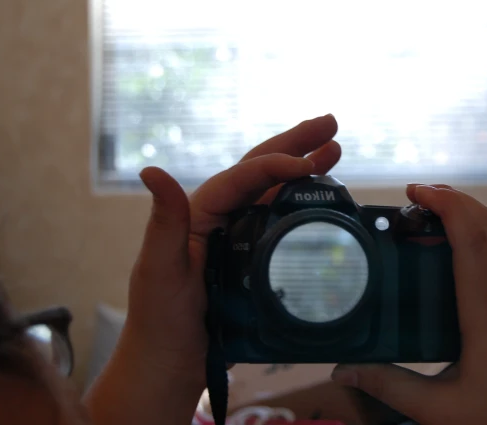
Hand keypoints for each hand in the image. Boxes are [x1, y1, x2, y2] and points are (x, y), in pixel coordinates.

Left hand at [85, 114, 340, 424]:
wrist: (174, 361)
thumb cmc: (160, 318)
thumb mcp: (159, 269)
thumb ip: (164, 222)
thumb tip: (151, 171)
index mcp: (199, 212)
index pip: (242, 176)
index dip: (277, 163)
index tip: (310, 163)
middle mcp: (221, 216)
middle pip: (262, 169)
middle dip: (296, 144)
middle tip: (330, 124)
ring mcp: (240, 234)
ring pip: (277, 191)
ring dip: (306, 168)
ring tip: (335, 150)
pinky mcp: (255, 255)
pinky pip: (282, 220)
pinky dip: (304, 202)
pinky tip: (324, 196)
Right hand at [330, 185, 486, 424]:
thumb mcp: (439, 410)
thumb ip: (388, 386)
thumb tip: (342, 371)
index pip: (471, 238)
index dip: (444, 204)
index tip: (413, 191)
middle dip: (453, 199)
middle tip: (413, 198)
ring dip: (468, 216)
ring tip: (429, 217)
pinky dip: (482, 237)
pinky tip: (457, 253)